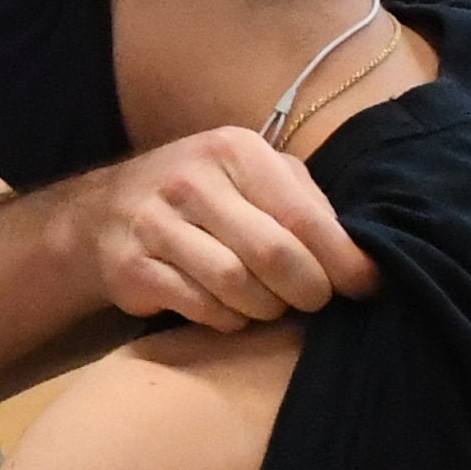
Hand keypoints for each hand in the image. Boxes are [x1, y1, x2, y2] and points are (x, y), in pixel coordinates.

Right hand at [56, 129, 377, 328]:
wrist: (104, 212)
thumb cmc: (204, 196)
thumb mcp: (252, 177)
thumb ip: (305, 204)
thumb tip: (364, 258)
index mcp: (233, 151)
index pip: (302, 216)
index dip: (342, 260)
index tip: (366, 286)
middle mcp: (190, 180)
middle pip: (273, 254)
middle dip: (308, 290)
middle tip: (315, 301)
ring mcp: (153, 223)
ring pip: (236, 286)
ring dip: (266, 308)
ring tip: (271, 304)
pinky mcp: (130, 267)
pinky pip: (200, 307)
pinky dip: (227, 319)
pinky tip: (230, 310)